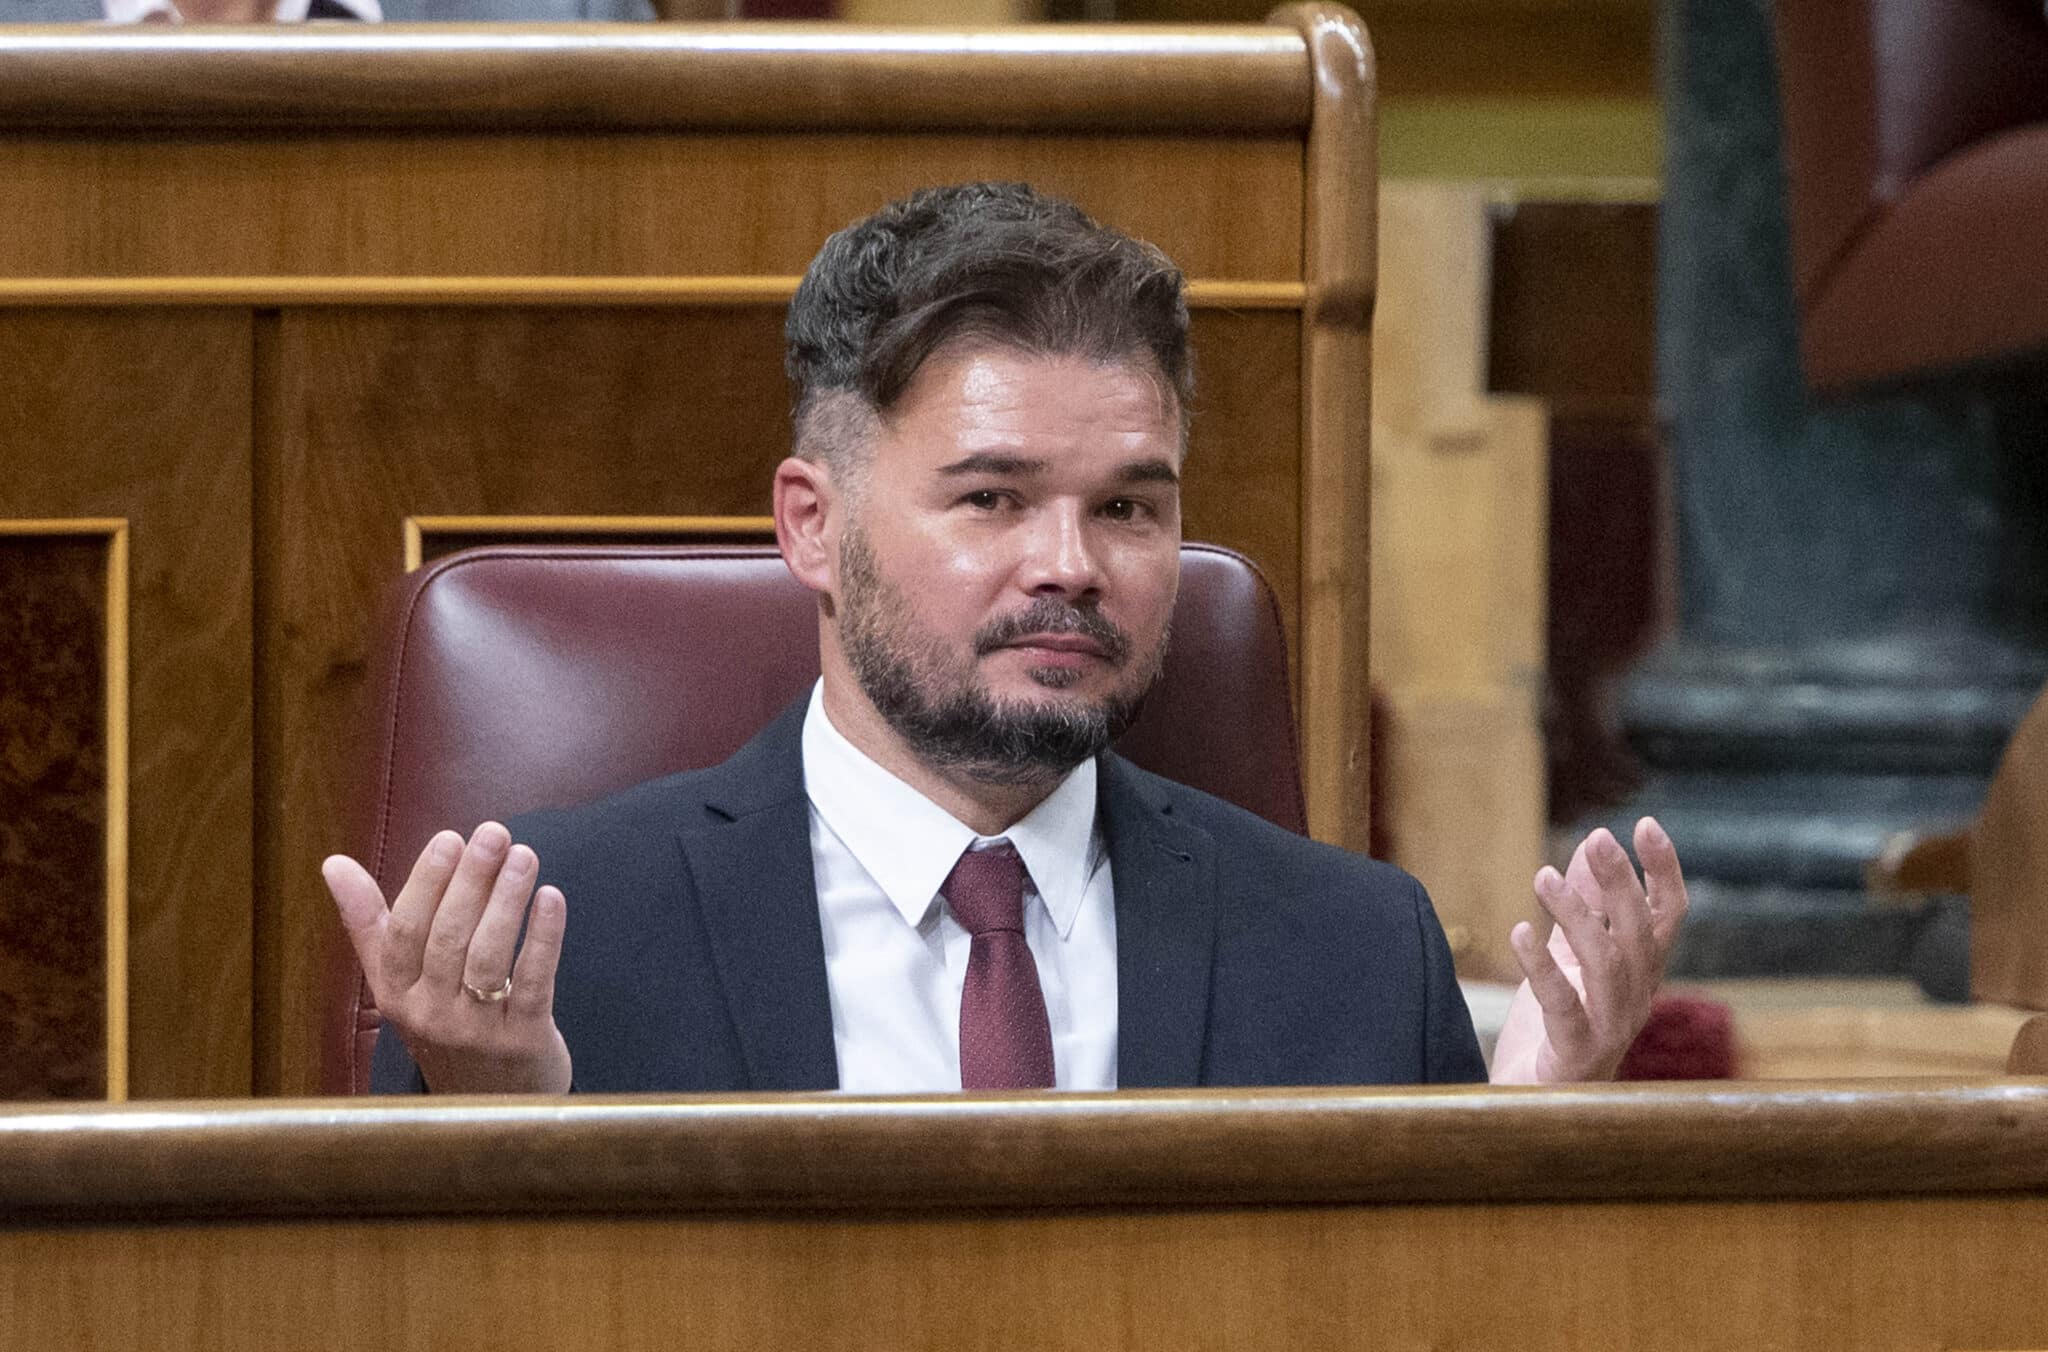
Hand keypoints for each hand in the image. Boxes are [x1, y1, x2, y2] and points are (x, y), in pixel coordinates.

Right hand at [323, 822, 571, 1092]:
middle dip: (471, 880)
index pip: (402, 932)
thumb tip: (333, 863)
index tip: (449, 838)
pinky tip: (552, 898)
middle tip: (494, 833)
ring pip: (487, 957)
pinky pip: (531, 982)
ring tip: (524, 855)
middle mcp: (428, 1015)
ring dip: (507, 901)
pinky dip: (542, 938)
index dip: (425, 883)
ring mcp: (475, 1031)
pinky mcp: (522, 1040)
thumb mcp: (398, 983)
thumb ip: (370, 923)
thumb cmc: (444, 1023)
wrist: (490, 1103)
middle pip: (447, 938)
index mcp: (395, 995)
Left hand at [1490, 817, 1688, 1083]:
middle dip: (1622, 882)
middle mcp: (1634, 1002)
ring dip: (1579, 915)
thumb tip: (1588, 851)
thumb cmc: (1554, 1036)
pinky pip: (1564, 1007)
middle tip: (1596, 838)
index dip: (1662, 871)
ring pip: (1608, 965)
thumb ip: (1584, 910)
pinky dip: (1542, 966)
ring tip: (1543, 875)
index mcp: (1638, 976)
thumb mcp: (1568, 960)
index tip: (1644, 824)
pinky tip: (1519, 931)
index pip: (1668, 917)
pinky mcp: (1574, 1057)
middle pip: (1641, 934)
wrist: (1529, 1111)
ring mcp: (1608, 1032)